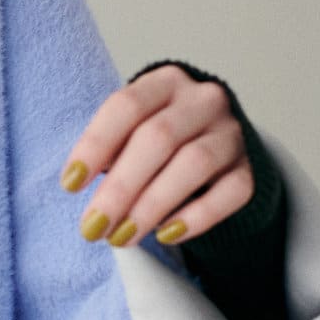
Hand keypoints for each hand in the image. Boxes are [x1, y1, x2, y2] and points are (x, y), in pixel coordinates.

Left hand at [58, 63, 254, 248]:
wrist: (215, 145)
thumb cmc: (158, 140)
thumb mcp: (132, 130)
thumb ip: (111, 149)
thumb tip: (82, 184)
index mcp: (164, 83)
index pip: (126, 106)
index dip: (95, 145)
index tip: (70, 185)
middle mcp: (202, 100)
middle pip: (158, 138)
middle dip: (120, 188)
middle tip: (93, 227)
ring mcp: (231, 133)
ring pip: (194, 165)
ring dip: (151, 206)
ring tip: (122, 237)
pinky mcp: (250, 169)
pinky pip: (230, 193)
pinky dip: (197, 217)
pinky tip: (166, 235)